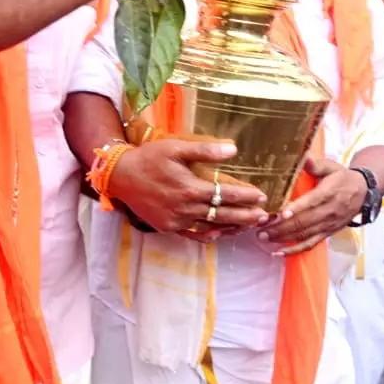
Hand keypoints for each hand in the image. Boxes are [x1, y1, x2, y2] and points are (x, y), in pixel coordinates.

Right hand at [107, 139, 267, 235]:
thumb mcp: (176, 148)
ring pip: (210, 226)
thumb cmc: (149, 158)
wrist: (120, 176)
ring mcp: (176, 220)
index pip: (226, 194)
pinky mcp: (167, 227)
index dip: (246, 197)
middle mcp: (185, 208)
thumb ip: (206, 150)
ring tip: (247, 226)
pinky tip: (218, 234)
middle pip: (222, 214)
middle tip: (263, 217)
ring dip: (230, 227)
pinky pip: (192, 234)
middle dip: (245, 216)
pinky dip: (207, 235)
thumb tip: (233, 149)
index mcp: (190, 188)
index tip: (261, 197)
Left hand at [260, 157, 366, 255]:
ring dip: (283, 238)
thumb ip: (316, 164)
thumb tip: (303, 157)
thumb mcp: (331, 167)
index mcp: (329, 193)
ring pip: (304, 234)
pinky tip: (278, 252)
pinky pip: (310, 244)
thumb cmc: (343, 178)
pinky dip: (294, 250)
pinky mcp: (327, 233)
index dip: (296, 209)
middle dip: (281, 227)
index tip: (280, 214)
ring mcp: (328, 225)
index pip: (311, 202)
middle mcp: (329, 211)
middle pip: (304, 222)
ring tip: (264, 237)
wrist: (363, 193)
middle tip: (261, 228)